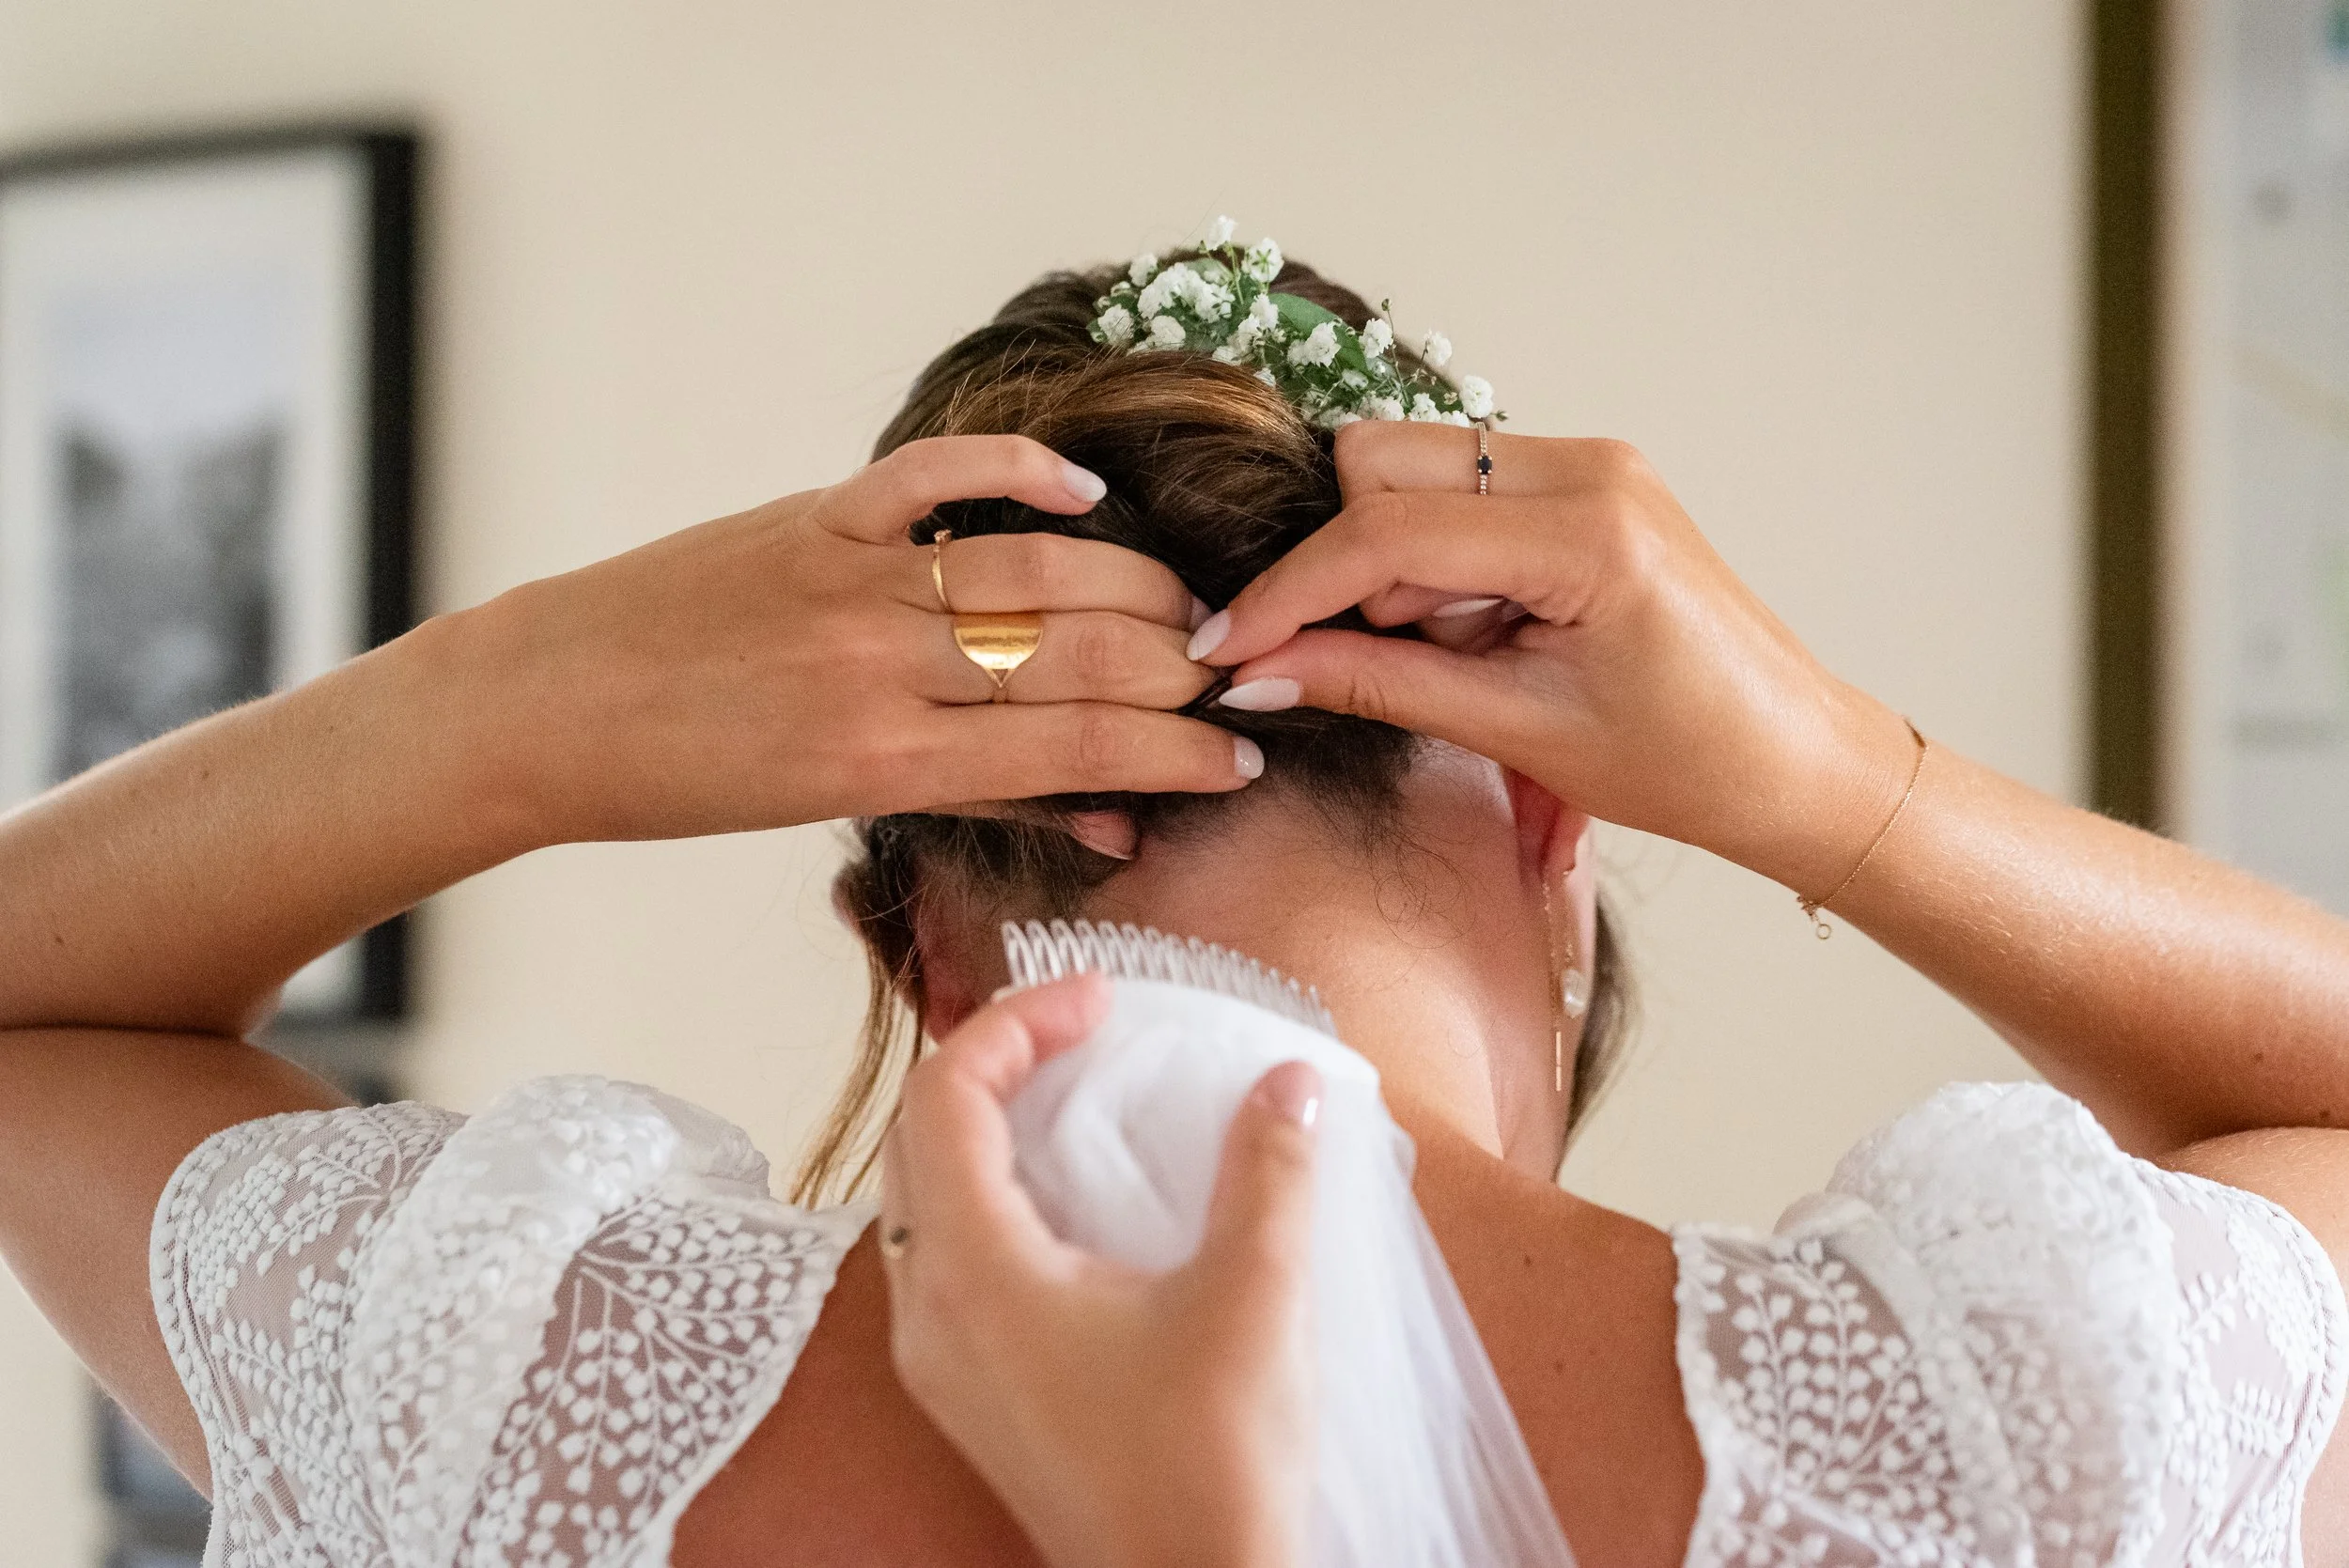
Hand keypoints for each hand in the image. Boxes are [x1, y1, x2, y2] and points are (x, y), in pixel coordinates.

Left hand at [459, 435, 1257, 846]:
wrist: (546, 712)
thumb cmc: (687, 779)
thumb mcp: (837, 810)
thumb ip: (980, 804)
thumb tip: (1113, 828)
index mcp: (888, 759)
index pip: (1078, 749)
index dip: (1180, 754)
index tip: (1243, 756)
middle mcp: (880, 666)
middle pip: (1079, 657)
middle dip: (1180, 670)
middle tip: (1233, 675)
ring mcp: (851, 582)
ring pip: (1035, 570)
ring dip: (1134, 585)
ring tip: (1189, 608)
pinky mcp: (815, 517)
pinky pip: (938, 479)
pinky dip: (1019, 469)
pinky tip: (1086, 490)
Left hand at [880, 974, 1321, 1567]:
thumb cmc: (1208, 1471)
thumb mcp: (1253, 1299)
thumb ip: (1268, 1171)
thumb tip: (1287, 1083)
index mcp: (977, 1274)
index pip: (946, 1097)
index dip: (1015, 1023)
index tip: (1098, 1001)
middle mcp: (933, 1312)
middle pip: (918, 1140)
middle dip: (992, 1062)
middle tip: (1081, 1031)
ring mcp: (943, 1361)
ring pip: (923, 1201)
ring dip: (984, 1130)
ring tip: (1072, 1098)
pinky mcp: (973, 1394)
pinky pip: (948, 1258)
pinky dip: (992, 1196)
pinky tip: (1071, 1201)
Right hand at [1190, 423, 1916, 896]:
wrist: (1795, 760)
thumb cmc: (1688, 761)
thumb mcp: (1517, 732)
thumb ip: (1379, 685)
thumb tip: (1261, 670)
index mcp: (1588, 531)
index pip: (1388, 531)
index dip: (1292, 591)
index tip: (1231, 646)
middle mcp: (1589, 467)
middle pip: (1384, 462)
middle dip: (1346, 562)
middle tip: (1371, 656)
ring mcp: (1589, 464)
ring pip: (1415, 473)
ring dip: (1394, 567)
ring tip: (1455, 656)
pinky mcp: (1583, 483)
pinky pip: (1460, 496)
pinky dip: (1435, 563)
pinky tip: (1475, 632)